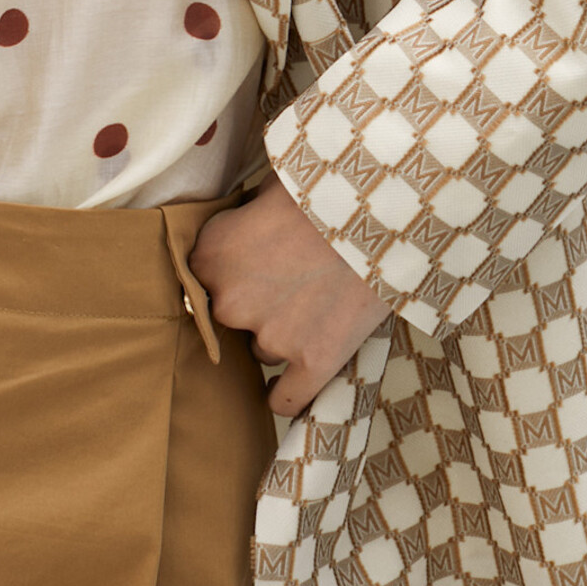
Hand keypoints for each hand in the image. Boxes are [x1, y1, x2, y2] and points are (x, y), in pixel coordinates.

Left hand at [186, 170, 391, 418]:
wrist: (385, 213)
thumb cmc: (327, 190)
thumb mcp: (270, 186)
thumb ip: (243, 214)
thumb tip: (241, 218)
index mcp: (211, 254)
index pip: (201, 277)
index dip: (229, 269)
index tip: (251, 262)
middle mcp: (230, 301)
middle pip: (230, 317)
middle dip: (255, 303)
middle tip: (291, 279)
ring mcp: (271, 336)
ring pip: (262, 350)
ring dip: (281, 335)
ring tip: (316, 305)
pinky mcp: (313, 361)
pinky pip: (285, 399)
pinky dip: (285, 396)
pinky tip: (289, 386)